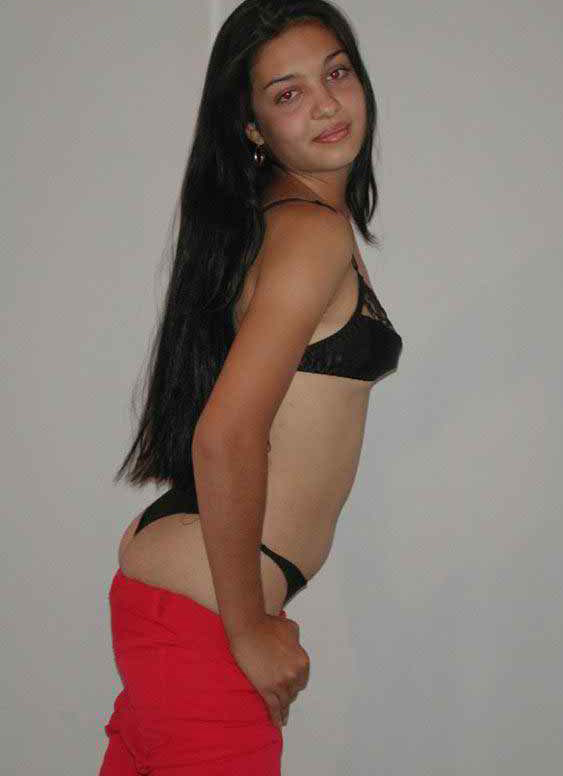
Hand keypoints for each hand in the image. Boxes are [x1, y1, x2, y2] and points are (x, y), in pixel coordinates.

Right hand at [228, 613, 309, 728]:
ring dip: (283, 707)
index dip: (295, 681)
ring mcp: (280, 683)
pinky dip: (276, 717)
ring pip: (285, 701)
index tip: (289, 683)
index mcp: (302, 661)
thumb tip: (294, 649)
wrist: (248, 628)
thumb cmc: (268, 625)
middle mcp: (294, 674)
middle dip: (288, 691)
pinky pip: (273, 707)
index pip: (302, 679)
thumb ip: (297, 642)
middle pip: (294, 690)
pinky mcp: (266, 689)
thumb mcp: (291, 629)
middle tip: (281, 692)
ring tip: (282, 715)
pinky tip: (278, 724)